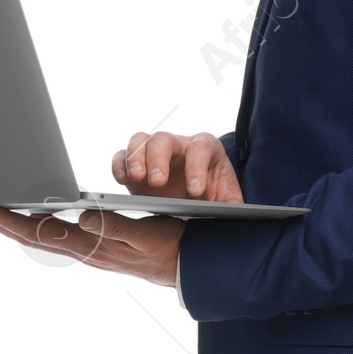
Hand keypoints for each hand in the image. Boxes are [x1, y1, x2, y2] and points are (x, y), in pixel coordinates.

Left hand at [0, 204, 182, 286]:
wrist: (190, 269)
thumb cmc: (171, 249)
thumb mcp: (147, 235)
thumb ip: (115, 227)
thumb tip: (82, 218)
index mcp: (92, 245)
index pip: (40, 231)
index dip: (8, 220)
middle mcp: (85, 249)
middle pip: (33, 236)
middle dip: (1, 222)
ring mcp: (89, 250)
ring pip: (42, 237)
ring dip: (15, 225)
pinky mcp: (96, 247)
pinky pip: (57, 237)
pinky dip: (36, 227)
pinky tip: (31, 220)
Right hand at [112, 130, 242, 201]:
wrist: (196, 198)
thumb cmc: (214, 194)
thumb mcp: (228, 199)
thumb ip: (232, 204)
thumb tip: (233, 213)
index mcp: (205, 148)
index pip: (200, 149)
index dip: (196, 168)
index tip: (194, 192)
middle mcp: (177, 145)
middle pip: (163, 140)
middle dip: (159, 159)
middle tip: (157, 182)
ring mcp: (153, 151)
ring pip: (140, 141)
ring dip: (136, 158)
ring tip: (137, 179)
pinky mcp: (135, 163)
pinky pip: (121, 156)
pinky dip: (119, 165)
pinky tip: (121, 180)